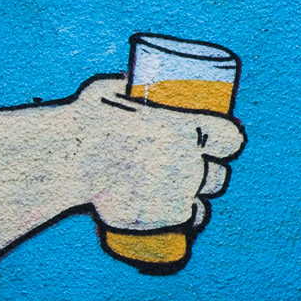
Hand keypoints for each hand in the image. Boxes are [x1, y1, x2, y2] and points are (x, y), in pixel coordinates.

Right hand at [72, 76, 245, 231]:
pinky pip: (187, 221)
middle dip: (213, 172)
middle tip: (199, 168)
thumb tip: (130, 78)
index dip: (229, 142)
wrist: (69, 162)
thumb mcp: (110, 92)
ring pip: (205, 200)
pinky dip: (187, 220)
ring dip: (201, 197)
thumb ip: (126, 86)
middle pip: (219, 174)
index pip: (231, 139)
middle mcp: (192, 163)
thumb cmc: (86, 122)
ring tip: (191, 193)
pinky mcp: (163, 218)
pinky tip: (188, 217)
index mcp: (191, 129)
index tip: (222, 141)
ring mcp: (179, 193)